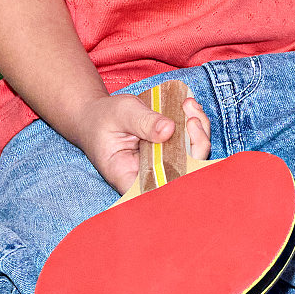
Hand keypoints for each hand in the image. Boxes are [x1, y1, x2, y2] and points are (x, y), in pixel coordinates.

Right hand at [80, 84, 207, 196]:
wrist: (96, 115)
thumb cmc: (103, 118)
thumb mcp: (121, 113)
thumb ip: (143, 122)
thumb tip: (169, 130)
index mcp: (129, 177)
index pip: (160, 189)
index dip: (181, 176)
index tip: (186, 151)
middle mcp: (150, 175)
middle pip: (184, 172)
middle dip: (196, 144)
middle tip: (191, 118)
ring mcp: (162, 163)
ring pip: (192, 156)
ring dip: (198, 130)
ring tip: (188, 105)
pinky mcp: (170, 151)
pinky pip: (189, 143)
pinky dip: (194, 124)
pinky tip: (189, 106)